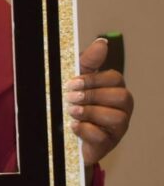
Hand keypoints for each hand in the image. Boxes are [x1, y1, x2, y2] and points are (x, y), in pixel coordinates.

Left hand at [65, 38, 133, 168]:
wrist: (63, 132)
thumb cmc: (74, 102)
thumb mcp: (78, 79)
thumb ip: (88, 62)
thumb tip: (102, 42)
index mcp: (115, 88)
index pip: (115, 78)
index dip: (93, 80)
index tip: (72, 82)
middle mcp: (122, 107)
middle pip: (121, 97)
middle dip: (93, 95)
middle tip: (70, 97)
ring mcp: (118, 127)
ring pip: (116, 117)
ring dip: (90, 112)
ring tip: (72, 112)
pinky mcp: (108, 143)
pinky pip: (103, 136)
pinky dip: (86, 130)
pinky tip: (73, 126)